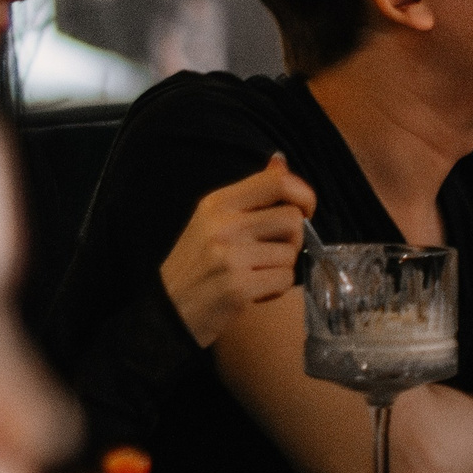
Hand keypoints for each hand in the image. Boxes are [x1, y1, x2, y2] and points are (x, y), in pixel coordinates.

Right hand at [158, 154, 317, 347]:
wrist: (167, 311)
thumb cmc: (196, 264)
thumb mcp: (213, 220)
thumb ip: (250, 193)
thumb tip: (281, 161)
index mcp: (218, 203)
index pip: (278, 182)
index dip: (304, 195)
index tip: (304, 210)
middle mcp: (223, 224)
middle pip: (293, 219)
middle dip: (292, 240)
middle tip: (272, 253)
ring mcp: (230, 256)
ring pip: (290, 253)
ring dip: (282, 268)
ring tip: (256, 275)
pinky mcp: (238, 288)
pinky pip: (284, 280)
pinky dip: (276, 290)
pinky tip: (254, 292)